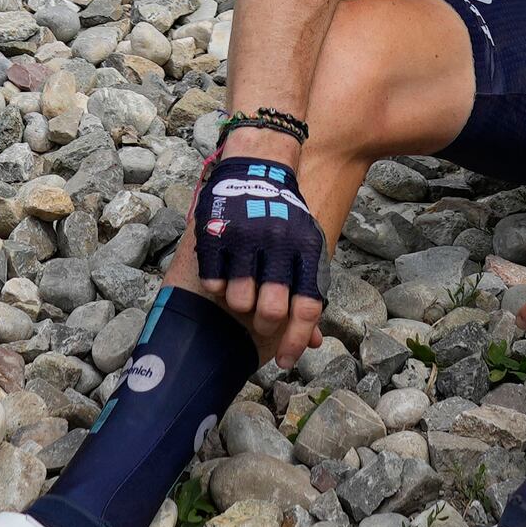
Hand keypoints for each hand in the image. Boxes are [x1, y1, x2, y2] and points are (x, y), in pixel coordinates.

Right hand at [188, 141, 328, 359]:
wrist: (258, 163)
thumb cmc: (284, 215)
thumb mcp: (305, 247)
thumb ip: (307, 292)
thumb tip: (312, 342)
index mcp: (306, 249)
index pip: (307, 308)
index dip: (296, 341)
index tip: (285, 363)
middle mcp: (278, 243)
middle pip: (272, 310)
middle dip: (264, 325)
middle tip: (258, 321)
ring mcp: (245, 237)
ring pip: (239, 300)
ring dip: (238, 304)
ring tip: (240, 291)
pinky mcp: (216, 232)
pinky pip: (213, 280)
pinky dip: (216, 285)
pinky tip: (221, 274)